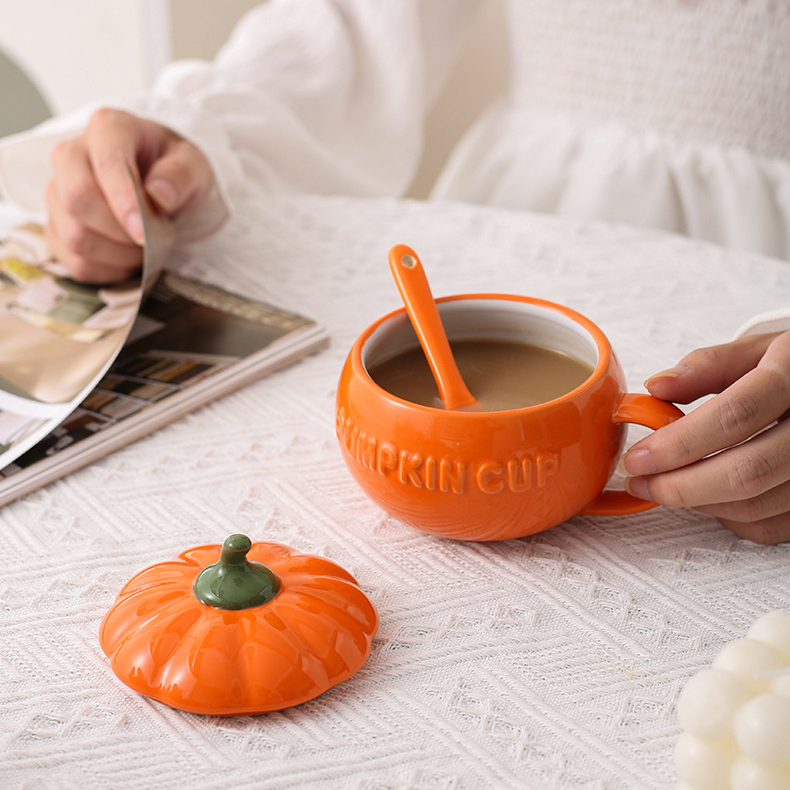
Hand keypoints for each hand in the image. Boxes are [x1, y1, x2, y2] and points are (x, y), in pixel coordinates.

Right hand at [45, 108, 212, 282]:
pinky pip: (74, 262)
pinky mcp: (57, 226)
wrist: (160, 183)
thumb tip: (160, 195)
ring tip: (144, 247)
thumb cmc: (173, 170)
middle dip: (120, 231)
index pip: (105, 164)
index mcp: (109, 128)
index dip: (123, 202)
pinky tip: (127, 259)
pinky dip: (108, 271)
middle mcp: (72, 154)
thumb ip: (181, 176)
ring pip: (74, 235)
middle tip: (152, 238)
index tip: (143, 232)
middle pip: (77, 199)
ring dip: (117, 255)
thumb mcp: (193, 165)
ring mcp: (59, 190)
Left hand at [621, 330, 789, 544]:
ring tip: (664, 485)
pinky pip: (770, 526)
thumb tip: (657, 386)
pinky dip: (729, 517)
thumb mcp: (759, 350)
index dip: (678, 443)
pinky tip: (705, 495)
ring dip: (698, 502)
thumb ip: (708, 366)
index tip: (638, 457)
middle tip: (640, 481)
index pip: (734, 417)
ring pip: (755, 504)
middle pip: (746, 472)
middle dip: (680, 485)